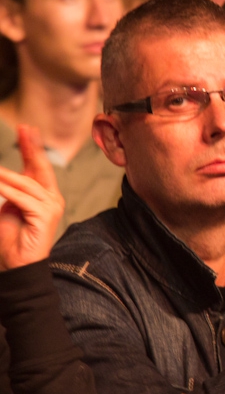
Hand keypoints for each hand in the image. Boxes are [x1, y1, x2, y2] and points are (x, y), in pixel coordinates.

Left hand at [0, 126, 64, 271]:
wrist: (16, 264)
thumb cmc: (10, 238)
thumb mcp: (6, 207)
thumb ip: (7, 190)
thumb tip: (2, 175)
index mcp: (43, 195)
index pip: (37, 167)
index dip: (32, 148)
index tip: (26, 129)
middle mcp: (51, 199)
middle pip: (40, 168)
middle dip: (31, 148)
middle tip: (24, 129)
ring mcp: (51, 207)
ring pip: (27, 184)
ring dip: (6, 177)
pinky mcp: (46, 217)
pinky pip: (24, 199)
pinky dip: (8, 192)